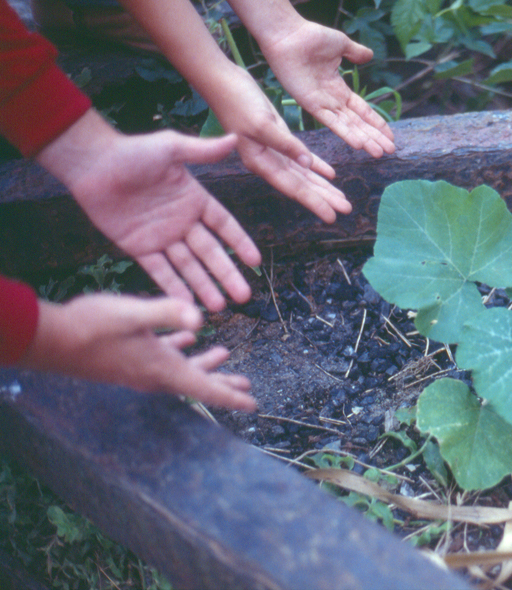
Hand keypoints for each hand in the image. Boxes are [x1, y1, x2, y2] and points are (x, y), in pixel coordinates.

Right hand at [21, 295, 256, 411]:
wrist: (51, 340)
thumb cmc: (92, 327)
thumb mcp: (133, 314)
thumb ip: (168, 313)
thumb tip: (200, 317)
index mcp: (163, 369)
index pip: (206, 389)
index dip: (232, 396)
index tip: (254, 404)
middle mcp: (155, 375)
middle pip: (199, 383)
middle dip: (224, 383)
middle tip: (247, 385)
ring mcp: (141, 368)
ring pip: (182, 369)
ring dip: (205, 363)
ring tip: (225, 354)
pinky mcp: (130, 359)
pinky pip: (164, 358)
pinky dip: (180, 349)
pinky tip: (187, 337)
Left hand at [39, 112, 260, 311]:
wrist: (92, 164)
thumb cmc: (132, 151)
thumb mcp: (172, 148)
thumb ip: (204, 150)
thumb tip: (236, 138)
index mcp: (194, 199)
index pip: (224, 226)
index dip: (239, 243)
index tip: (254, 262)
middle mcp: (182, 221)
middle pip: (210, 253)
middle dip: (226, 275)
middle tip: (243, 297)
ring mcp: (161, 237)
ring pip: (188, 267)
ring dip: (203, 287)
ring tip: (219, 308)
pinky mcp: (139, 247)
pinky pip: (159, 271)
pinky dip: (173, 287)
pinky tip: (185, 304)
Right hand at [209, 67, 352, 223]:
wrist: (222, 81)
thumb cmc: (237, 101)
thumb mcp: (263, 124)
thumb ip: (286, 145)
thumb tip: (307, 164)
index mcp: (261, 162)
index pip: (293, 188)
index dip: (314, 202)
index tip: (332, 217)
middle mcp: (268, 162)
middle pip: (301, 185)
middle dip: (324, 198)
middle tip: (347, 209)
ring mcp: (273, 151)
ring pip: (304, 174)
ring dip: (323, 186)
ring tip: (342, 199)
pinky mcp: (279, 138)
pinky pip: (301, 158)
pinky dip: (317, 166)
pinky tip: (331, 175)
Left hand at [261, 22, 395, 157]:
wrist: (289, 34)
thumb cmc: (311, 37)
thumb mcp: (341, 45)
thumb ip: (356, 53)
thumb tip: (370, 56)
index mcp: (339, 89)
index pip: (362, 111)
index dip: (377, 122)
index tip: (390, 135)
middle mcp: (331, 100)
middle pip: (358, 123)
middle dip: (375, 137)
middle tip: (390, 151)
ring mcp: (321, 104)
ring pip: (348, 126)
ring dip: (364, 140)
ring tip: (378, 154)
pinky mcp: (310, 104)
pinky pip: (331, 121)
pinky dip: (345, 133)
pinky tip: (358, 144)